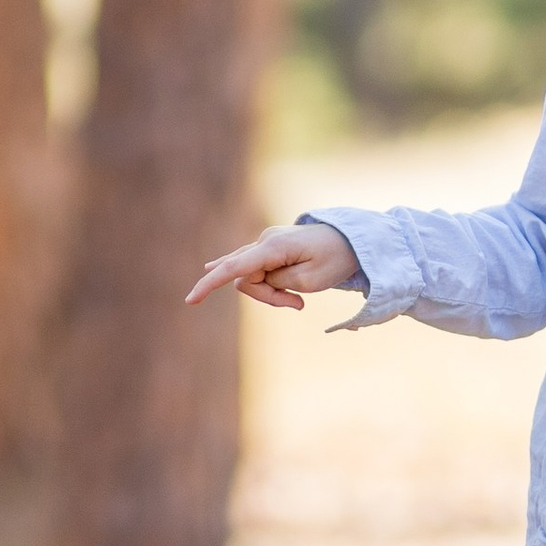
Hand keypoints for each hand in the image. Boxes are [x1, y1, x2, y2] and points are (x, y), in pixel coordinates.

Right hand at [183, 221, 364, 311]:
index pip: (234, 268)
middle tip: (299, 306)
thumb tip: (258, 278)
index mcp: (273, 247)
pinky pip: (255, 267)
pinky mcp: (273, 247)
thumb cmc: (336, 259)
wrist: (354, 240)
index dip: (210, 284)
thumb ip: (278, 283)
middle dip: (266, 297)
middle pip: (245, 278)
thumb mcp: (310, 281)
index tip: (190, 301)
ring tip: (299, 300)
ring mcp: (268, 242)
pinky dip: (256, 282)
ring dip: (271, 293)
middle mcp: (265, 241)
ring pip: (251, 276)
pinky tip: (210, 267)